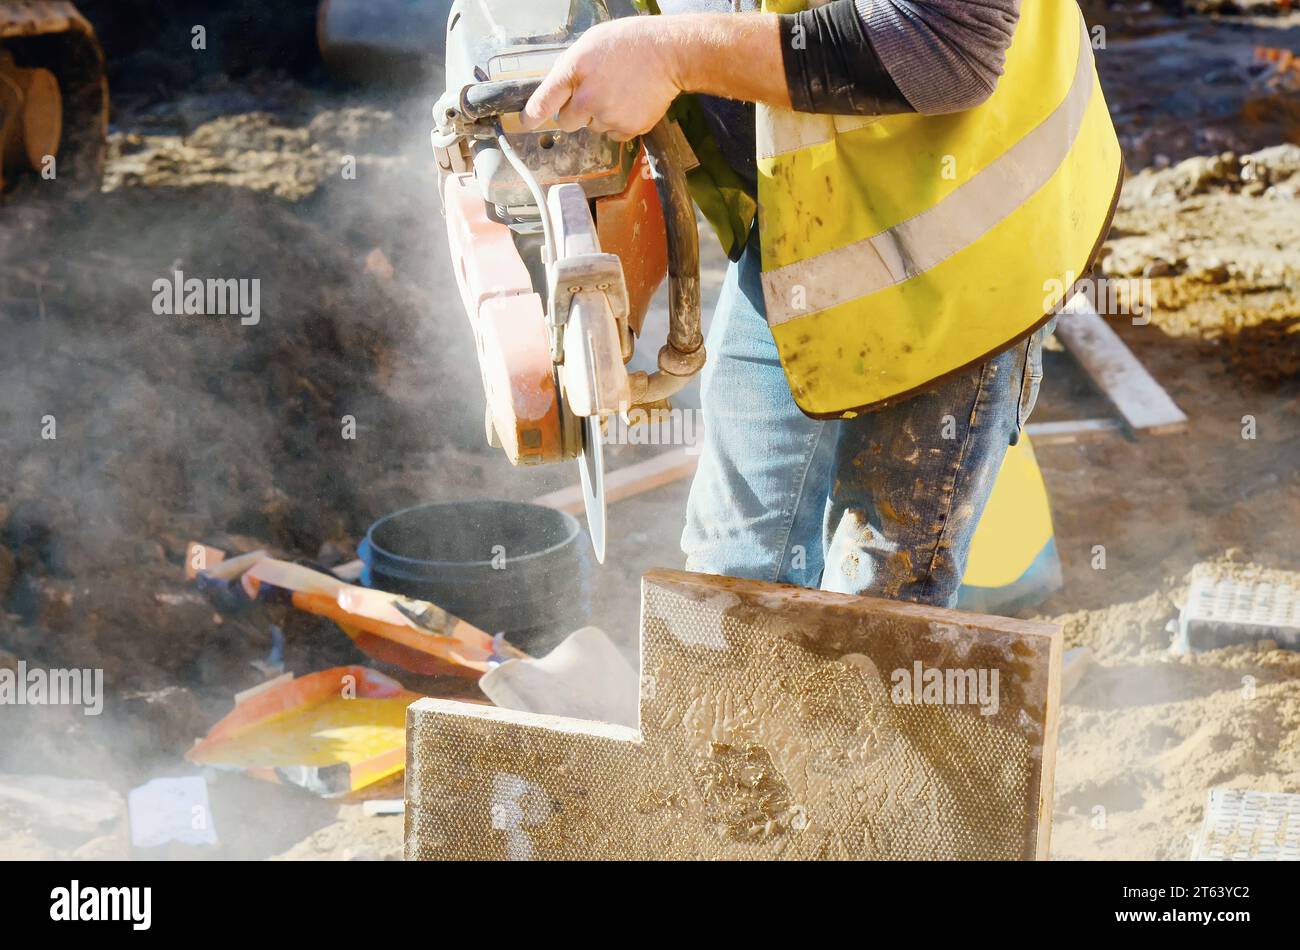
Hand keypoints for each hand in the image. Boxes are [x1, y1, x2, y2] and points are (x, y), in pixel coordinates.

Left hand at [520, 18, 684, 139]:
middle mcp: (588, 98)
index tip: (526, 123)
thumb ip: (570, 67)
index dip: (532, 116)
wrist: (669, 53)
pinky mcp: (628, 129)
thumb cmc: (630, 43)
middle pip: (567, 122)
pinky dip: (620, 123)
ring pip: (593, 127)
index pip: (543, 101)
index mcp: (574, 72)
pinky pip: (614, 134)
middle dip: (574, 112)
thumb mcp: (590, 44)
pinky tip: (630, 103)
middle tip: (594, 94)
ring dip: (600, 116)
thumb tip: (557, 89)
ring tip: (620, 92)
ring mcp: (608, 117)